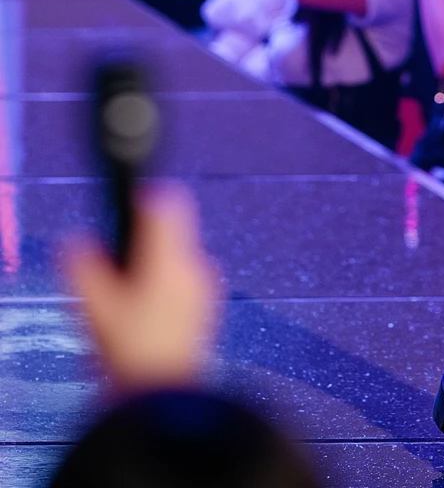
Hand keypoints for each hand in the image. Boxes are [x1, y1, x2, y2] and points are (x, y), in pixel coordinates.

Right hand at [61, 183, 221, 391]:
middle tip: (113, 275)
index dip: (142, 199)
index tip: (123, 211)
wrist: (164, 402)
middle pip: (168, 234)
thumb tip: (77, 242)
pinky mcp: (207, 310)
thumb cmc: (132, 354)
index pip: (166, 201)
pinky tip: (143, 322)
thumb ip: (83, 266)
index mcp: (171, 257)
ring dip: (151, 272)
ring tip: (125, 306)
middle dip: (140, 247)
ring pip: (175, 262)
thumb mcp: (95, 308)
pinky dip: (164, 292)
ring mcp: (206, 289)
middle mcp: (196, 266)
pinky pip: (183, 285)